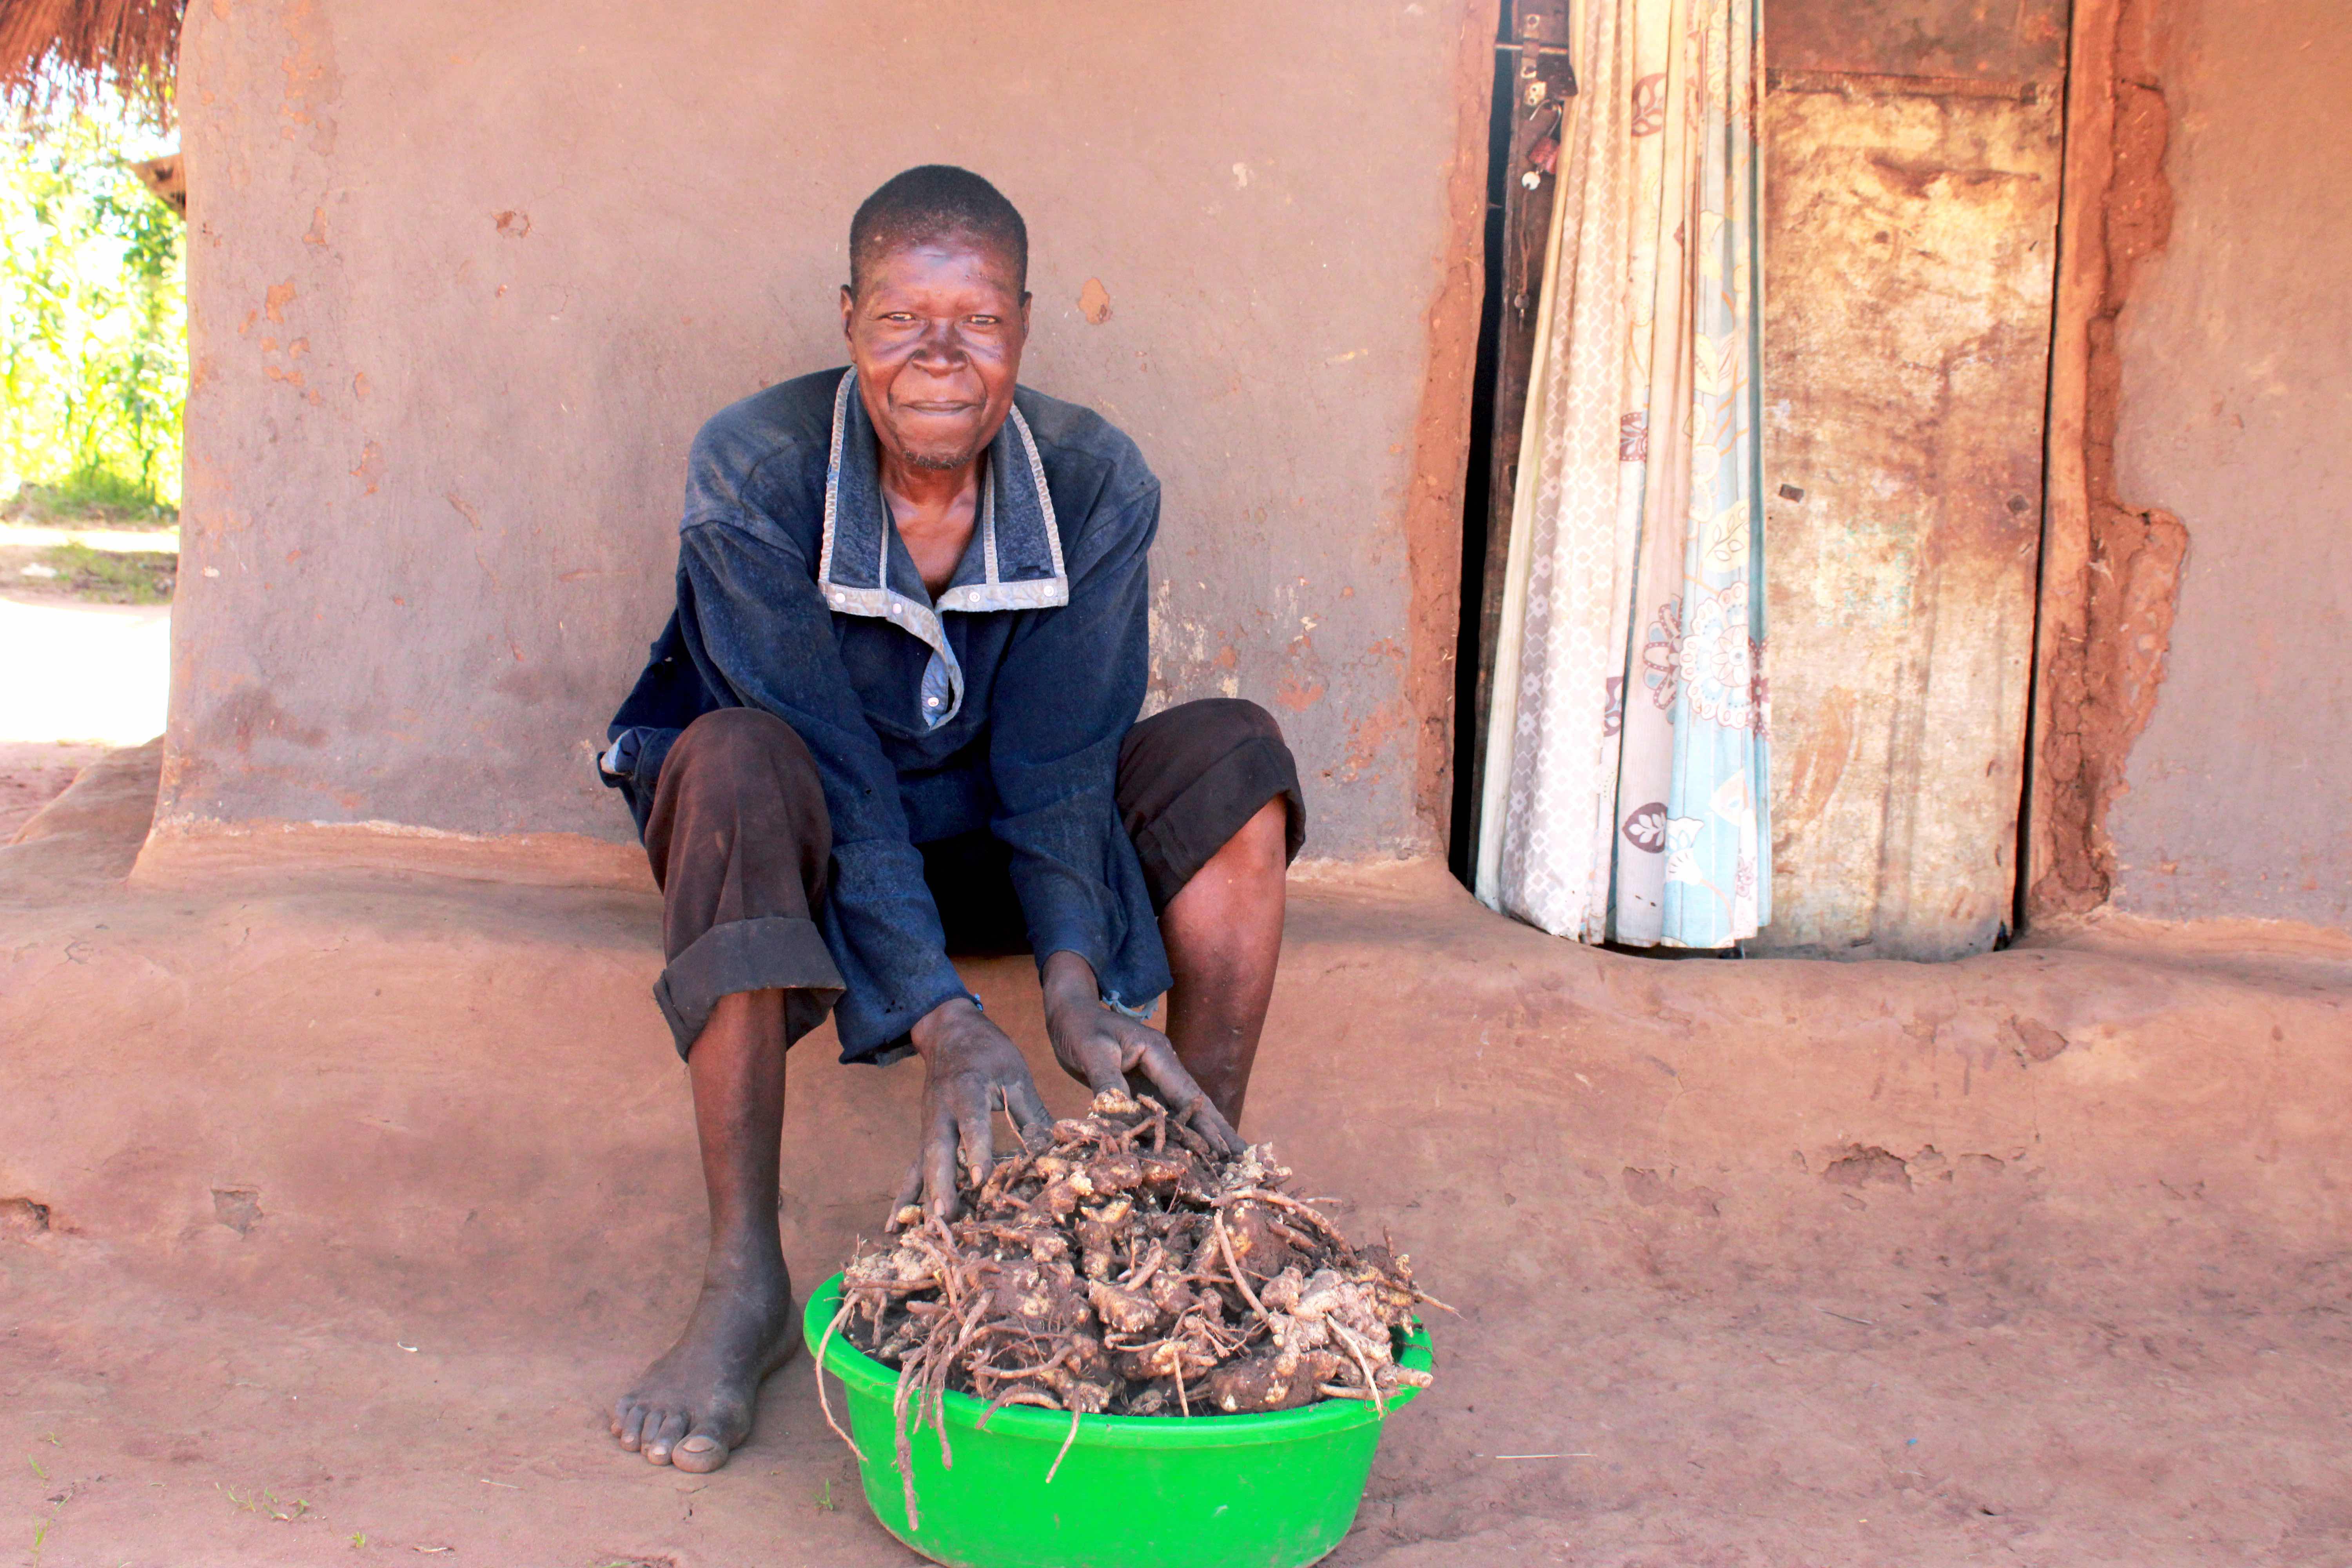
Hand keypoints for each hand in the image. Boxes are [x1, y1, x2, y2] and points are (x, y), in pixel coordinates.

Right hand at [893, 997, 1051, 1225]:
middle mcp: (941, 1111)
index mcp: (966, 1089)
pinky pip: (913, 1169)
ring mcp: (928, 1126)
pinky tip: (895, 1225)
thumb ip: (1030, 1111)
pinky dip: (906, 1197)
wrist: (948, 1031)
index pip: (972, 1124)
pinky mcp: (924, 1137)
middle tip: (946, 1217)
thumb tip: (1053, 1147)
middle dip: (941, 1185)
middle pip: (938, 1150)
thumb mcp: (1014, 1072)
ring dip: (921, 1199)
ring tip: (920, 1232)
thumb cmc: (987, 1052)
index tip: (981, 1179)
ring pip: (922, 1165)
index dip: (977, 1150)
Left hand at [1039, 952, 1243, 1154]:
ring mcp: (1154, 1078)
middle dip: (1220, 1131)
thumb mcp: (1091, 1050)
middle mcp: (1163, 1066)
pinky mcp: (1141, 1088)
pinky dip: (1177, 1131)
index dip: (1206, 1123)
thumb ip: (1108, 1081)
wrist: (1069, 1014)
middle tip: (1244, 1157)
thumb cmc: (1079, 1027)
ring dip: (1204, 1134)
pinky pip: (1162, 1113)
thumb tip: (1118, 1113)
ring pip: (1183, 1110)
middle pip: (1196, 1103)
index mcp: (1158, 1053)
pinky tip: (1188, 1150)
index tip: (1226, 1148)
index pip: (1187, 1093)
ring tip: (1228, 1159)